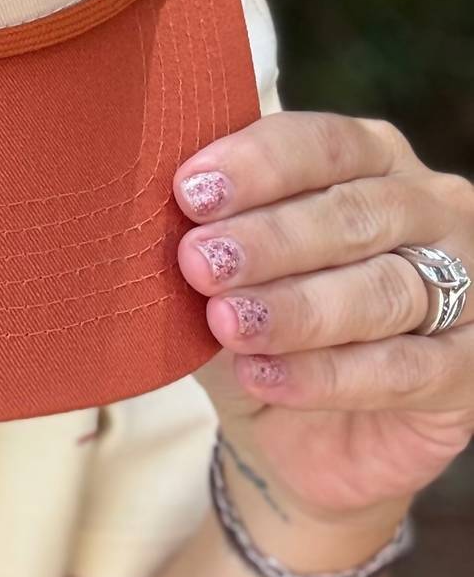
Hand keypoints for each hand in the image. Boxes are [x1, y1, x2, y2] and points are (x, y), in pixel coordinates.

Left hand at [173, 110, 473, 522]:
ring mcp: (465, 288)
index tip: (189, 191)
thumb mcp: (219, 268)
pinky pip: (403, 369)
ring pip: (385, 290)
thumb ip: (202, 229)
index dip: (258, 164)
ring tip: (225, 323)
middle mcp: (428, 210)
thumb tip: (135, 206)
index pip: (323, 144)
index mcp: (368, 159)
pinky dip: (327, 376)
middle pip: (355, 213)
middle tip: (198, 262)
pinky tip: (263, 377)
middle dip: (270, 238)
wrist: (295, 432)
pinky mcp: (467, 370)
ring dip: (297, 307)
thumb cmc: (255, 314)